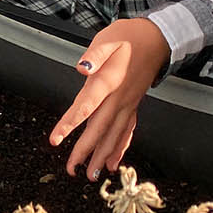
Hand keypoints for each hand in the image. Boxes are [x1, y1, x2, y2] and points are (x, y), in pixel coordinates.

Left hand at [50, 18, 169, 180]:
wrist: (157, 39)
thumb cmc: (128, 37)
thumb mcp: (107, 38)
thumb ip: (94, 54)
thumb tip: (81, 68)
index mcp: (108, 82)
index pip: (85, 107)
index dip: (69, 124)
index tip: (55, 140)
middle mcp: (119, 98)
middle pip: (99, 129)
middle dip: (84, 151)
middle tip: (71, 170)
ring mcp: (129, 104)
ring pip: (115, 135)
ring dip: (102, 156)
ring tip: (92, 175)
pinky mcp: (133, 105)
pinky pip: (127, 131)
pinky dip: (120, 148)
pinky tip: (113, 162)